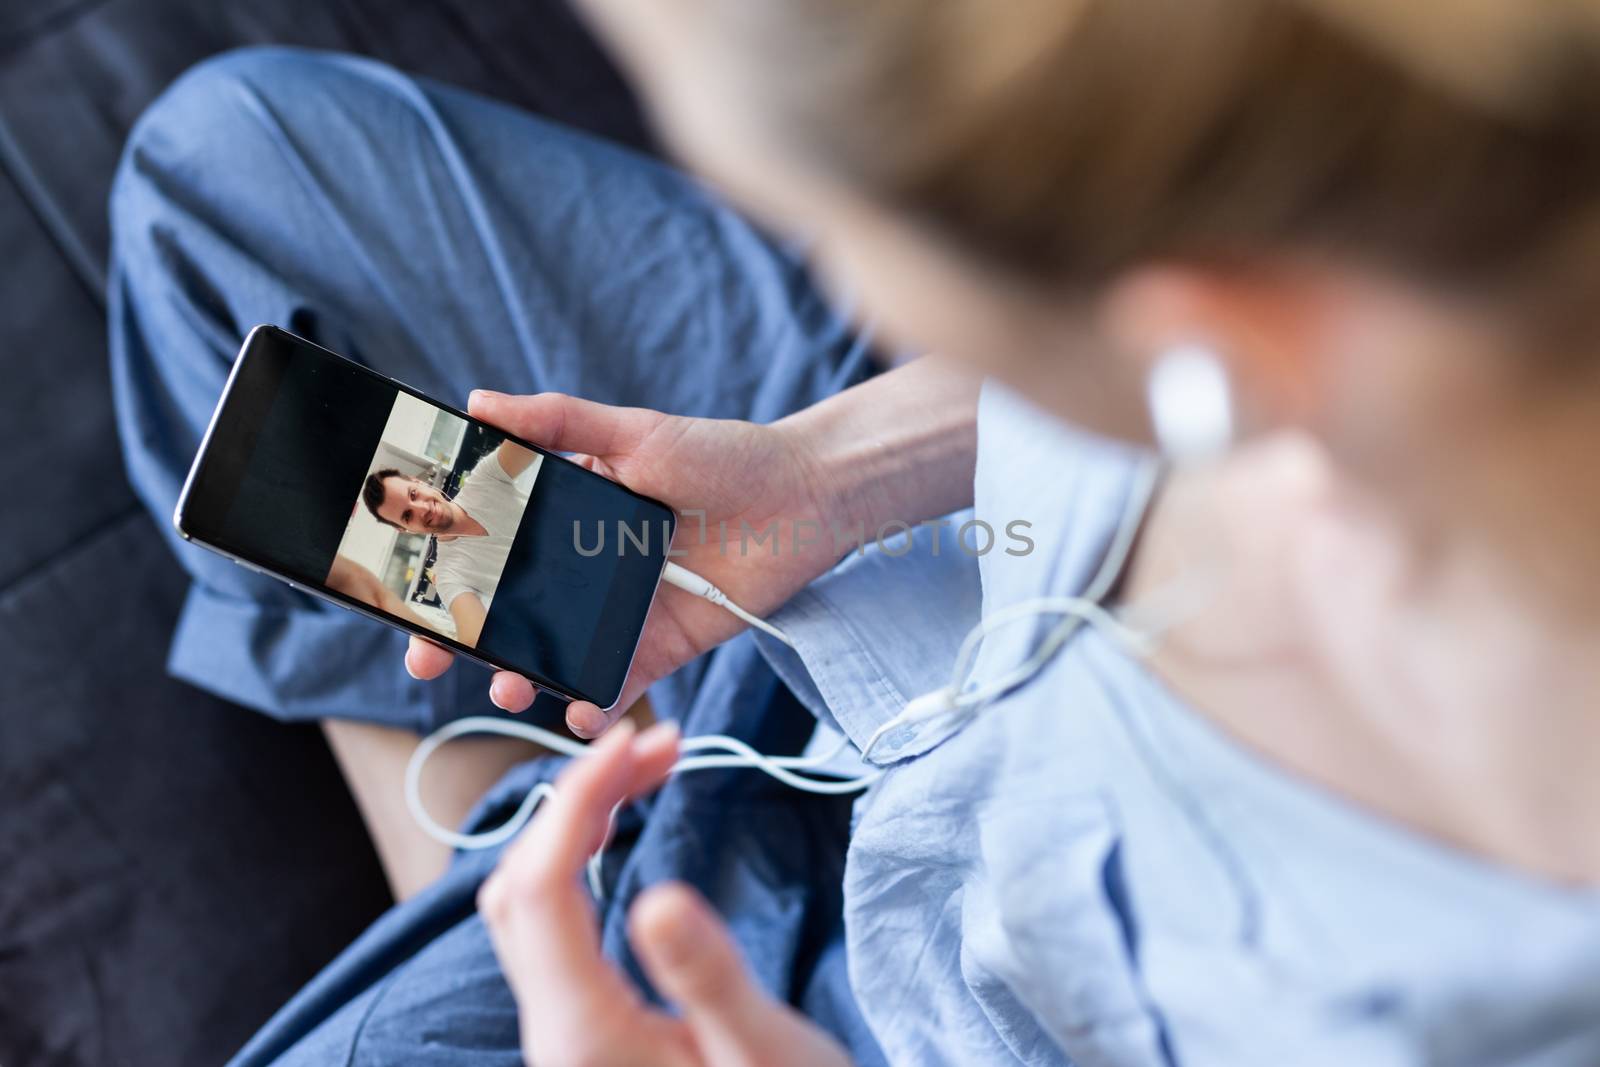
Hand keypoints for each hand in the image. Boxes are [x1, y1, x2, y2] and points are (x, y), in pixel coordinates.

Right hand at [406, 389, 848, 735]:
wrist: (806, 496)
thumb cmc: (723, 455)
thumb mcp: (636, 432)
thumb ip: (557, 422)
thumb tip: (478, 404)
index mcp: (567, 513)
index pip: (491, 546)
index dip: (444, 572)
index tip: (405, 596)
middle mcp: (584, 568)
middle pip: (511, 611)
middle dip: (466, 640)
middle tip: (432, 661)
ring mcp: (619, 611)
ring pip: (555, 653)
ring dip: (523, 676)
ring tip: (507, 687)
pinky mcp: (661, 646)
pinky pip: (617, 682)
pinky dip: (594, 703)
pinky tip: (577, 712)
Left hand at [478, 720, 852, 1066]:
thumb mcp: (762, 1054)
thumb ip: (707, 977)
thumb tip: (656, 893)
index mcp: (584, 1035)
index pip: (542, 887)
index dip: (577, 799)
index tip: (639, 740)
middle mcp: (556, 1033)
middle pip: (520, 887)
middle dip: (576, 799)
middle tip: (658, 746)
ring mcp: (565, 1035)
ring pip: (531, 907)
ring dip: (574, 829)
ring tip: (647, 773)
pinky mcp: (586, 1032)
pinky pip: (555, 930)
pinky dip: (580, 864)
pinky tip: (625, 838)